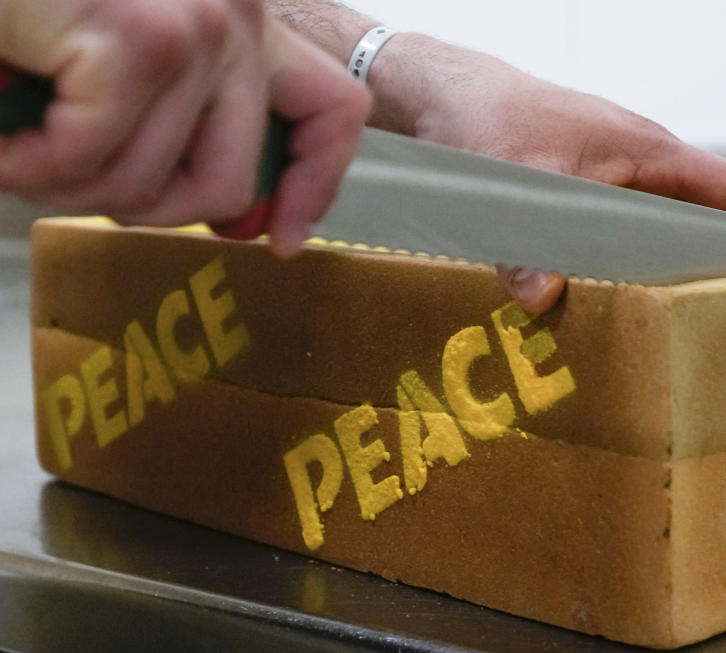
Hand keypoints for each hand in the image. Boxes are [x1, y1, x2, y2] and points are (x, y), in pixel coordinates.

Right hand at [0, 0, 368, 256]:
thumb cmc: (26, 26)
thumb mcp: (125, 73)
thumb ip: (195, 130)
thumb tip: (249, 220)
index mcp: (239, 21)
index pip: (335, 109)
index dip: (312, 186)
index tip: (280, 240)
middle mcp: (235, 13)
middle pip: (235, 180)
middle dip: (146, 207)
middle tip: (79, 177)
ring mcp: (193, 24)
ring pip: (155, 185)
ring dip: (69, 185)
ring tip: (26, 137)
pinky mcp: (136, 38)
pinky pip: (96, 161)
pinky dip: (33, 165)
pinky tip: (6, 129)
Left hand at [366, 34, 725, 311]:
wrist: (441, 92)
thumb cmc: (486, 115)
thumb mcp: (513, 181)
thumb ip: (525, 246)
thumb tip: (544, 299)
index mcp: (645, 150)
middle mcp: (636, 164)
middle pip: (707, 214)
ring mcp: (610, 176)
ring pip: (665, 226)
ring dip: (683, 263)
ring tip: (701, 317)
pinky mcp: (581, 190)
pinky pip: (626, 230)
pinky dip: (636, 261)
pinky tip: (625, 297)